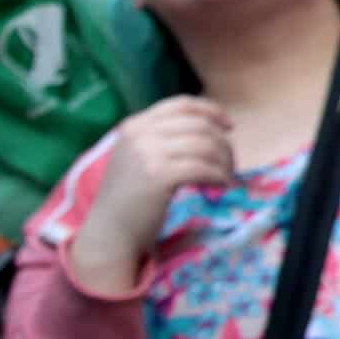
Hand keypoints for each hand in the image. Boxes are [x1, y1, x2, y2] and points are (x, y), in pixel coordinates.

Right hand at [71, 96, 234, 286]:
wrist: (108, 233)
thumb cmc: (128, 200)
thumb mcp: (137, 158)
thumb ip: (161, 140)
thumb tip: (209, 130)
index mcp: (135, 125)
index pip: (182, 104)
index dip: (211, 111)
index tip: (229, 126)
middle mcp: (140, 134)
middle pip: (199, 125)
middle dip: (222, 143)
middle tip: (231, 163)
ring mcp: (148, 153)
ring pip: (205, 145)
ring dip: (224, 162)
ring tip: (227, 177)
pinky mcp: (159, 175)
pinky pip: (203, 167)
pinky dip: (219, 176)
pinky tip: (222, 186)